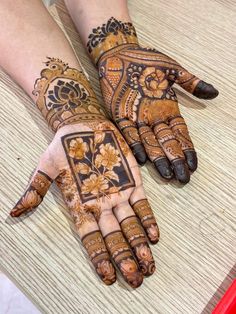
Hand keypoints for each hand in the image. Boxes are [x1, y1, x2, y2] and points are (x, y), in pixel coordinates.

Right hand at [10, 120, 158, 287]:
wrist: (83, 126)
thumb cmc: (64, 148)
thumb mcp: (46, 168)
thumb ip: (35, 189)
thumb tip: (15, 211)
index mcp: (81, 206)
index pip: (91, 238)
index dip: (99, 258)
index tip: (108, 278)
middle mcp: (102, 205)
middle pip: (114, 237)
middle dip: (124, 258)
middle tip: (135, 280)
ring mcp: (119, 195)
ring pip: (131, 225)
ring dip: (139, 245)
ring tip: (149, 265)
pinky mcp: (133, 181)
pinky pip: (142, 204)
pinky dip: (148, 219)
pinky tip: (154, 236)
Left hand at [98, 45, 218, 182]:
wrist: (118, 54)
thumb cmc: (146, 61)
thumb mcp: (172, 70)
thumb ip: (191, 82)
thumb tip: (214, 93)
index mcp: (167, 109)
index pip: (180, 134)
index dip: (187, 149)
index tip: (193, 164)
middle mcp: (153, 118)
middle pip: (167, 143)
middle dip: (176, 160)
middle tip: (183, 178)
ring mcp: (137, 118)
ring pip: (150, 142)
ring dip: (158, 158)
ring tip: (167, 174)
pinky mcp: (120, 115)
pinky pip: (128, 133)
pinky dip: (136, 144)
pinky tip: (143, 158)